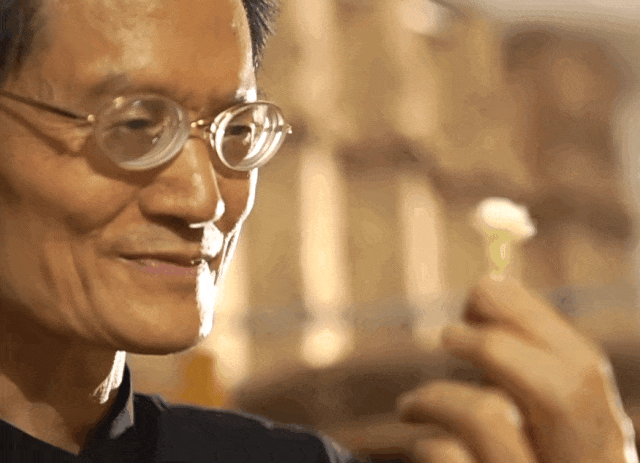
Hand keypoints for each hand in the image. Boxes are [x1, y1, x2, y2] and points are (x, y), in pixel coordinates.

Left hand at [397, 276, 636, 462]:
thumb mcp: (540, 436)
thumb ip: (525, 378)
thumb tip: (487, 290)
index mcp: (605, 449)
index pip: (583, 368)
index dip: (528, 316)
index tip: (480, 293)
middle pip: (560, 388)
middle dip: (495, 342)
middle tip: (447, 333)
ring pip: (491, 419)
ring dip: (437, 393)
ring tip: (410, 404)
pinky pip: (449, 460)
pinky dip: (428, 443)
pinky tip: (423, 445)